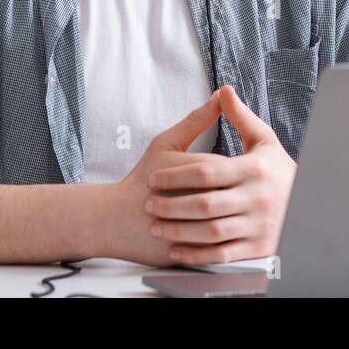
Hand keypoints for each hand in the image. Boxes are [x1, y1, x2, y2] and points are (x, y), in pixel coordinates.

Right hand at [99, 92, 227, 266]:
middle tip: (227, 190)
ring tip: (221, 208)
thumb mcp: (167, 142)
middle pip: (234, 195)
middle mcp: (197, 202)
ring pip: (230, 223)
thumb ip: (197, 120)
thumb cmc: (142, 177)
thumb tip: (222, 96)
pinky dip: (222, 238)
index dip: (229, 169)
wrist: (114, 219)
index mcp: (195, 171)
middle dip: (235, 193)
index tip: (220, 172)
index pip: (231, 169)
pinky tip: (216, 228)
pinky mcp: (191, 252)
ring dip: (231, 216)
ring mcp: (194, 230)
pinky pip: (219, 246)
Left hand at [144, 84, 297, 265]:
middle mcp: (258, 199)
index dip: (175, 177)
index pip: (207, 172)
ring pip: (210, 232)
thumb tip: (223, 90)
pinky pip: (221, 254)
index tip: (153, 179)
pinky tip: (177, 249)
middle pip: (205, 204)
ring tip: (157, 226)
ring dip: (178, 231)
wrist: (308, 203)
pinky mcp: (257, 248)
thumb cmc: (277, 170)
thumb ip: (241, 117)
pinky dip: (196, 254)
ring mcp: (258, 226)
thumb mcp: (264, 140)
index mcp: (256, 169)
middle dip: (171, 206)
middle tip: (149, 205)